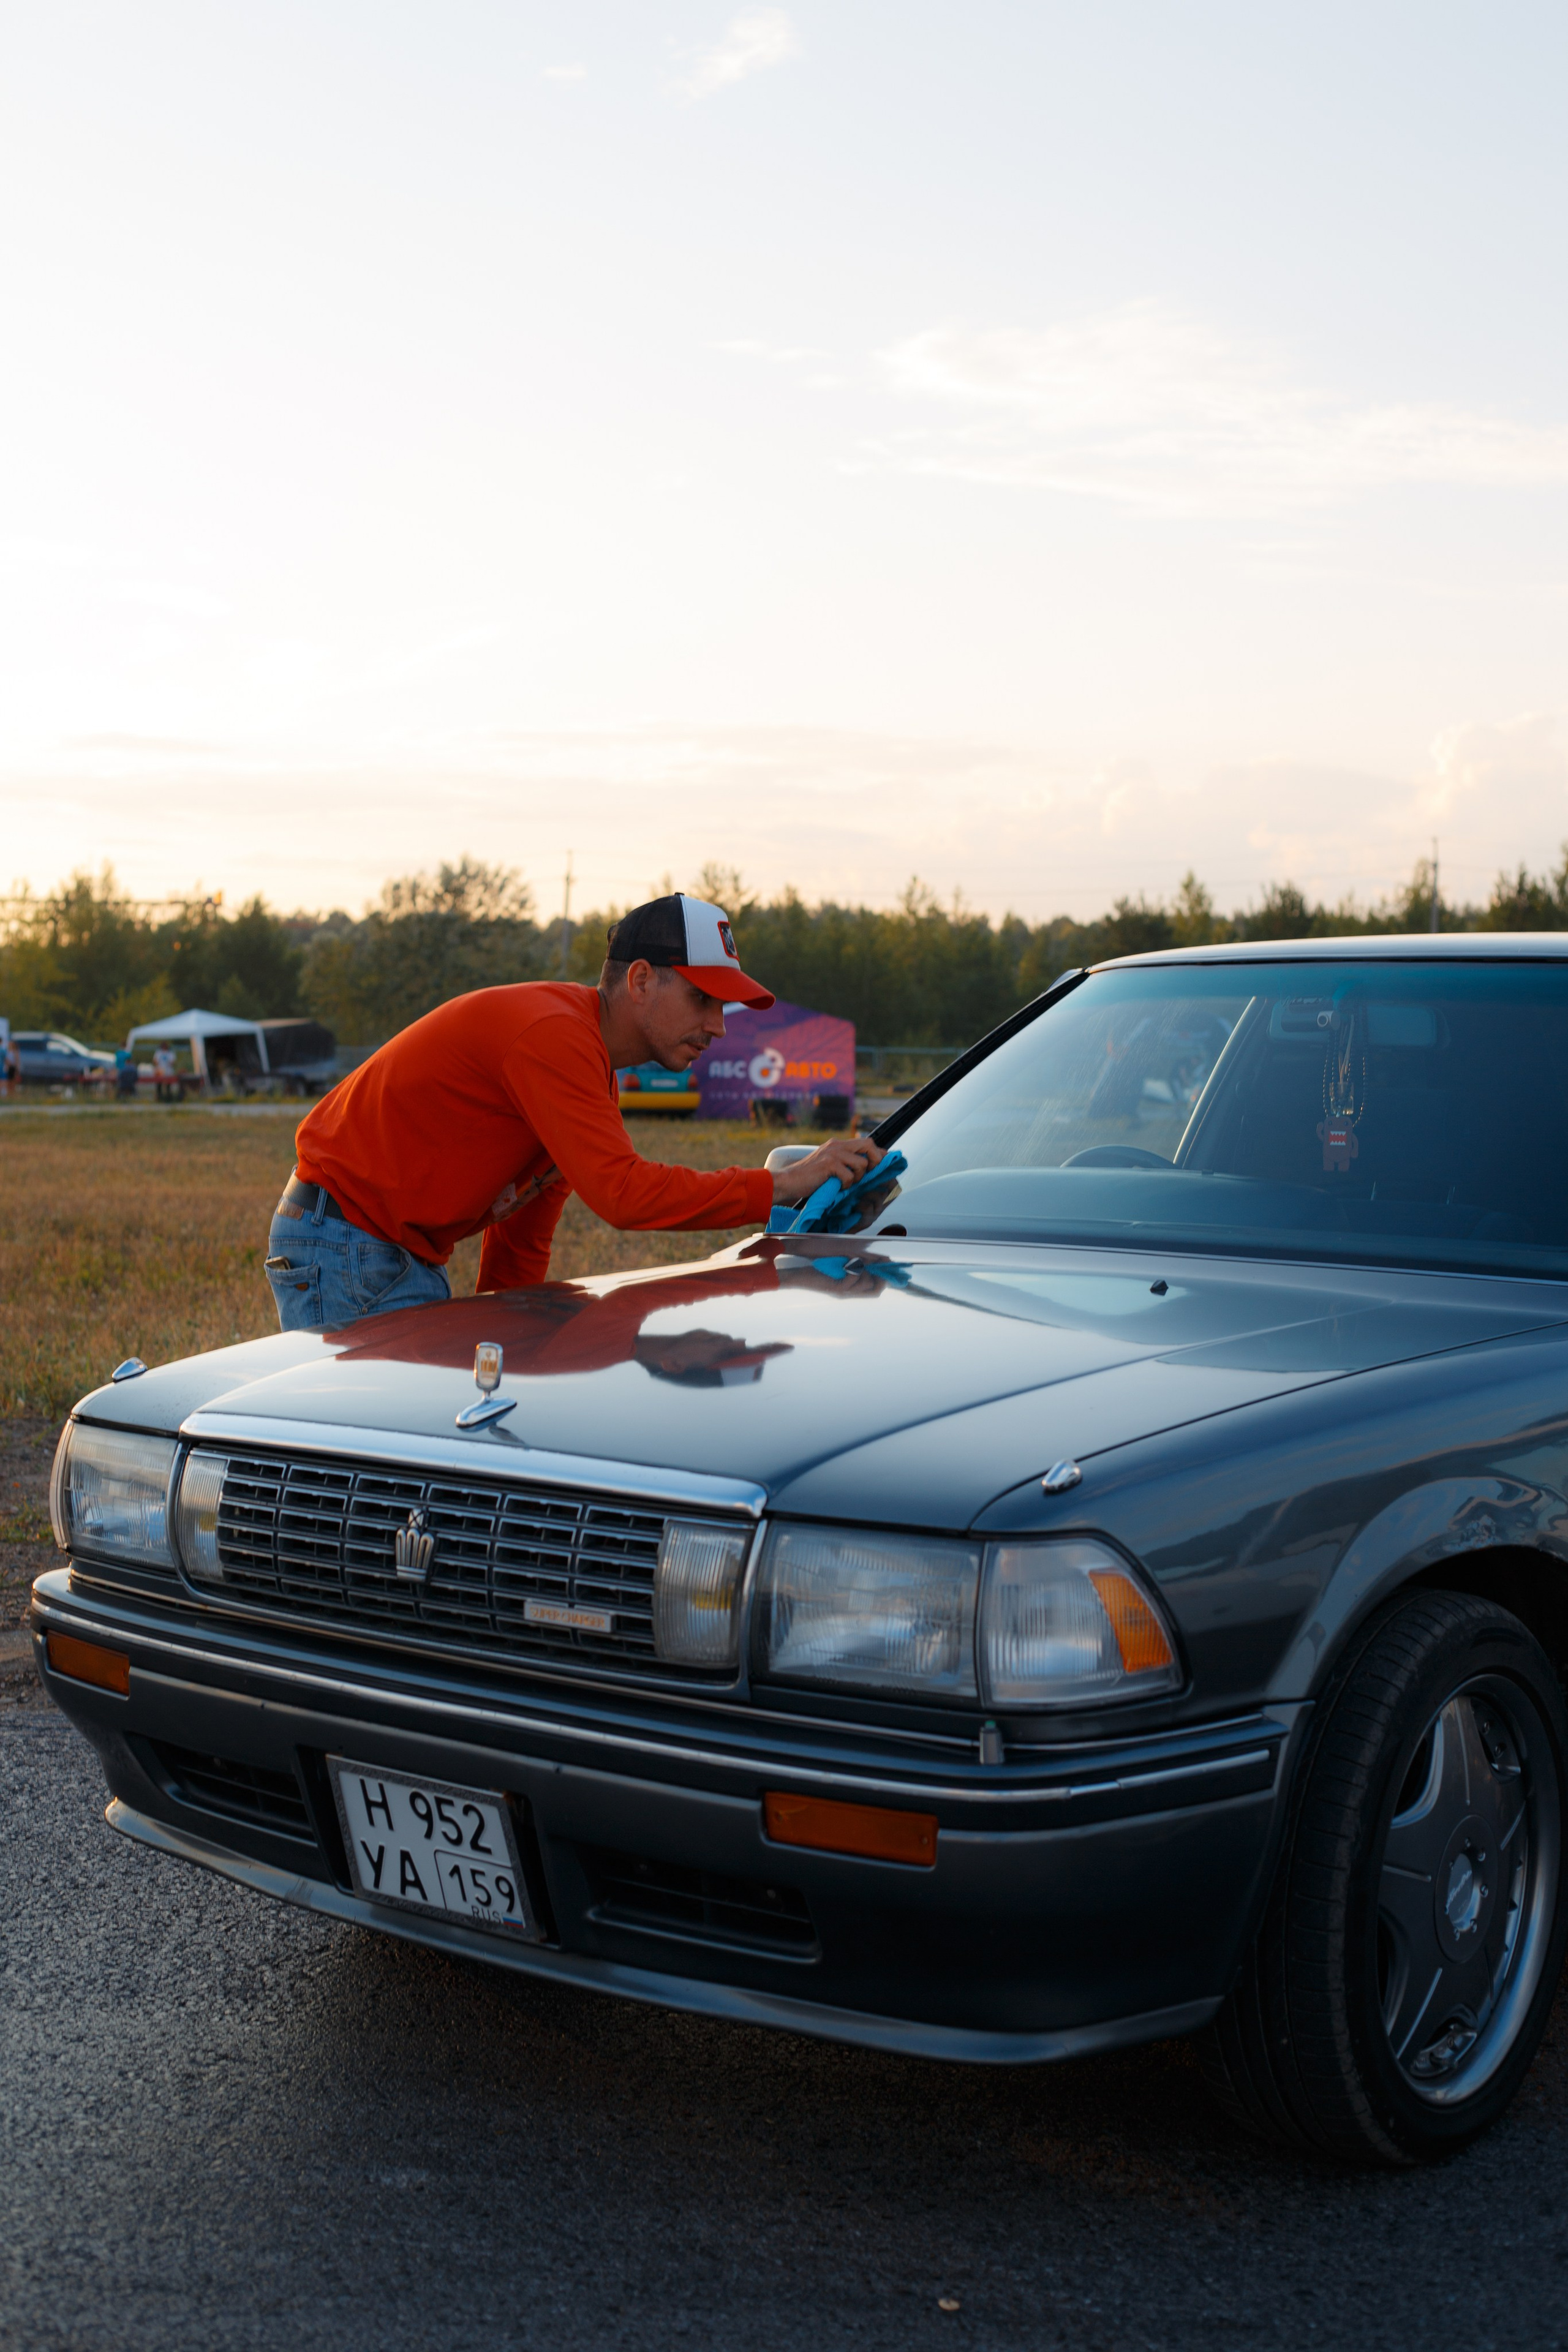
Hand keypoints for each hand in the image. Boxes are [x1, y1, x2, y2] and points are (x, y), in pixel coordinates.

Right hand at [770, 1134, 886, 1206]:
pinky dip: (846, 1185)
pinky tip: (836, 1186)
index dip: (878, 1153)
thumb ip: (845, 1162)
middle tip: (868, 1173)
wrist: (787, 1181)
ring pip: (862, 1163)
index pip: (867, 1142)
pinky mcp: (829, 1164)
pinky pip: (849, 1176)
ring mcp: (833, 1153)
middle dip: (875, 1160)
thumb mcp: (829, 1165)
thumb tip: (868, 1167)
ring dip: (857, 1177)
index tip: (883, 1164)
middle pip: (869, 1145)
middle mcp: (837, 1145)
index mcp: (837, 1144)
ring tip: (845, 1183)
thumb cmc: (808, 1177)